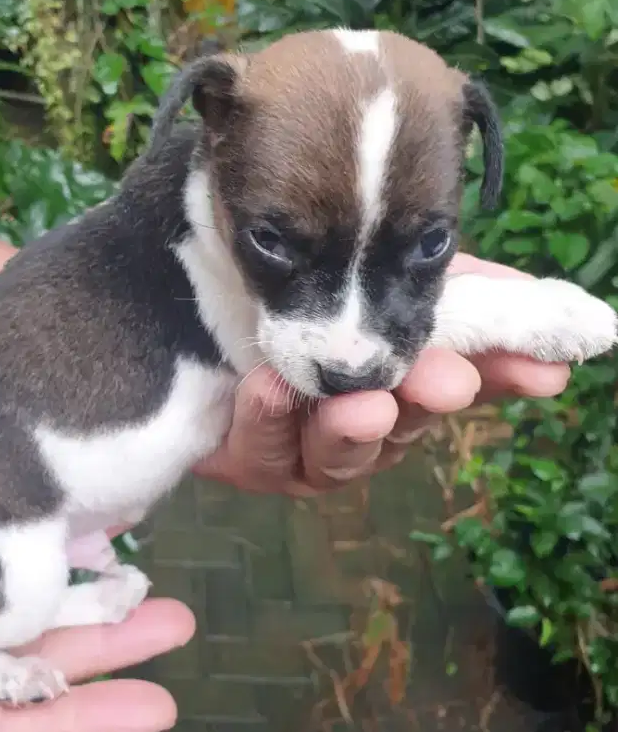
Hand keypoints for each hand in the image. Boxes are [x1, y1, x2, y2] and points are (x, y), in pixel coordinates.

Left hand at [194, 254, 571, 496]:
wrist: (187, 295)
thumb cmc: (292, 287)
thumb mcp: (372, 273)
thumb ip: (451, 291)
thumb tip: (543, 303)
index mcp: (398, 375)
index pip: (462, 379)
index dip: (501, 375)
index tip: (542, 371)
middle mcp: (358, 418)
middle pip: (403, 423)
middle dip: (423, 401)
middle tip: (443, 381)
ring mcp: (303, 447)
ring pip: (338, 453)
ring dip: (351, 429)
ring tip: (360, 404)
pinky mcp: (248, 458)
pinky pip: (261, 448)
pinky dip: (267, 418)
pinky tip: (265, 388)